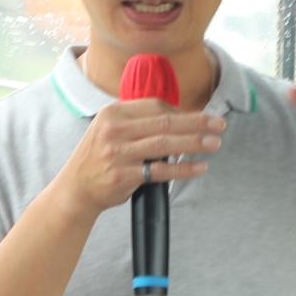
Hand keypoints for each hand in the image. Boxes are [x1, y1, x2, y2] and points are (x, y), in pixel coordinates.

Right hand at [54, 92, 223, 216]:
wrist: (75, 189)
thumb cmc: (99, 158)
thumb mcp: (109, 130)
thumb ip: (137, 122)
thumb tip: (179, 118)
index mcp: (113, 113)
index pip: (156, 106)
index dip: (183, 112)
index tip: (201, 118)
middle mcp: (114, 129)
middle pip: (166, 122)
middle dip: (197, 123)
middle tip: (220, 125)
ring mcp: (118, 153)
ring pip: (166, 144)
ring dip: (195, 143)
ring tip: (215, 144)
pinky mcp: (123, 175)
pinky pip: (160, 170)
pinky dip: (183, 168)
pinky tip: (199, 167)